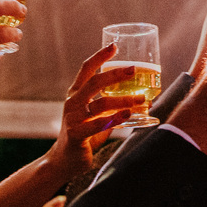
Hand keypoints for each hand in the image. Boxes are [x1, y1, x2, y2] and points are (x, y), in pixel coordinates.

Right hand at [44, 43, 147, 181]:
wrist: (64, 161)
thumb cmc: (84, 134)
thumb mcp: (96, 115)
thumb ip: (112, 106)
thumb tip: (143, 99)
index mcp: (75, 93)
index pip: (86, 69)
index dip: (100, 56)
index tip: (115, 45)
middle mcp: (72, 102)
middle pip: (94, 82)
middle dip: (115, 74)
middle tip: (134, 69)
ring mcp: (73, 118)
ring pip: (101, 103)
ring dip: (124, 100)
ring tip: (142, 99)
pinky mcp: (76, 134)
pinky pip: (98, 124)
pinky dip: (115, 118)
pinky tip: (129, 115)